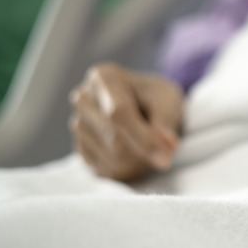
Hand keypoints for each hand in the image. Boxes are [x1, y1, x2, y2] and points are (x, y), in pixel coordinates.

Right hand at [69, 62, 183, 181]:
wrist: (147, 107)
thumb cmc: (158, 99)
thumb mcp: (169, 100)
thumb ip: (166, 122)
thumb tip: (167, 146)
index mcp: (104, 78)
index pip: (118, 113)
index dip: (144, 138)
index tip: (167, 157)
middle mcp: (84, 99)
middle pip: (115, 140)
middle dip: (146, 152)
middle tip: (168, 150)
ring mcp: (79, 125)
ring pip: (112, 159)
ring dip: (141, 162)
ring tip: (153, 147)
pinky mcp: (81, 149)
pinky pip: (106, 170)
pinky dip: (130, 170)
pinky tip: (139, 154)